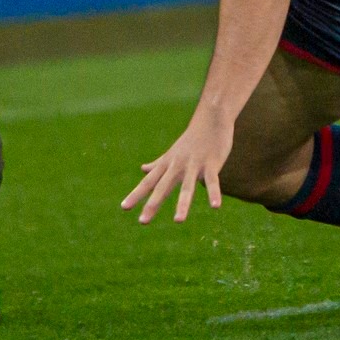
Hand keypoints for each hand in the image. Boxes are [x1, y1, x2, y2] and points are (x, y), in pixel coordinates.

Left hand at [122, 107, 231, 222]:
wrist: (211, 118)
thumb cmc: (191, 138)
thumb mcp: (172, 152)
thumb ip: (158, 163)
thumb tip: (143, 169)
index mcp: (168, 164)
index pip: (149, 181)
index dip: (136, 194)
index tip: (124, 207)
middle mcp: (178, 165)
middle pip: (163, 186)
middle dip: (153, 204)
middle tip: (142, 221)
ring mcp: (195, 164)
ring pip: (187, 187)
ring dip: (183, 204)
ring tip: (178, 221)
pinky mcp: (211, 163)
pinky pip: (213, 181)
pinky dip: (214, 194)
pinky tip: (215, 207)